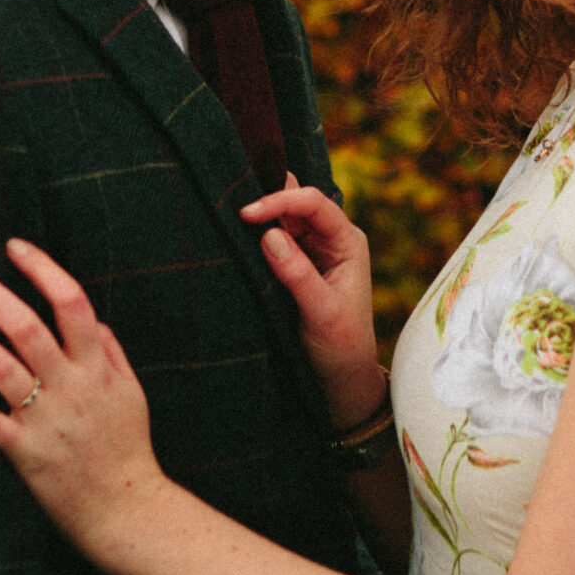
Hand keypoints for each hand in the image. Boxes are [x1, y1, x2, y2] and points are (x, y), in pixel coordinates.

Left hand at [0, 240, 165, 550]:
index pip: (71, 302)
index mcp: (98, 366)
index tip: (14, 246)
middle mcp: (70, 386)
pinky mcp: (23, 452)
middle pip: (24, 325)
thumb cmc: (128, 449)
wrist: (125, 512)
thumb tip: (92, 318)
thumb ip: (111, 352)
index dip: (42, 269)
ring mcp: (44, 419)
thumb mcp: (132, 392)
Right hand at [241, 173, 382, 429]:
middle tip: (231, 202)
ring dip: (258, 216)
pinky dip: (254, 234)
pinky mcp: (293, 263)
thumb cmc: (341, 346)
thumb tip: (268, 236)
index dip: (280, 201)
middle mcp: (330, 238)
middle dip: (266, 197)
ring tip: (228, 213)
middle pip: (296, 202)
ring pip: (281, 217)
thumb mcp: (322, 313)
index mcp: (347, 241)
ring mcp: (311, 249)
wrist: (341, 376)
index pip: (314, 204)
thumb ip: (298, 274)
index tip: (247, 214)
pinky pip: (271, 237)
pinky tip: (235, 232)